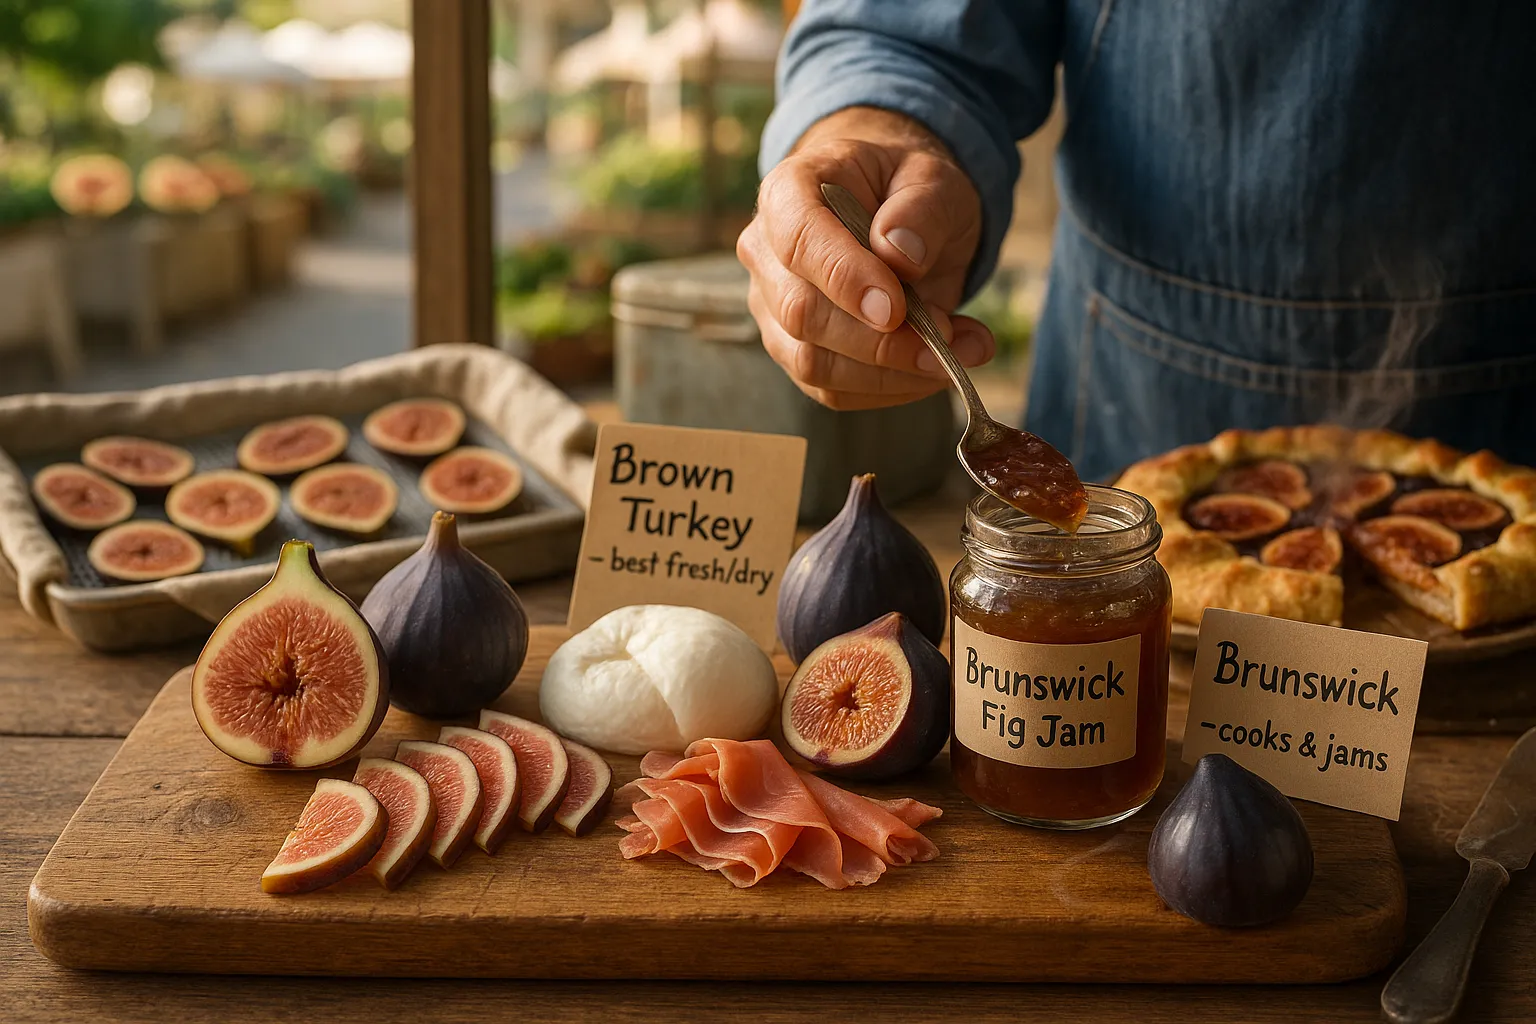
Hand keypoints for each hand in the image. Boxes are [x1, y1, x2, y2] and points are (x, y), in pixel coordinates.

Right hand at [737, 106, 993, 410]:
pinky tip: (937, 367)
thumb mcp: (932, 178)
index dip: (843, 279)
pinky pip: (835, 389)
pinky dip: (892, 388)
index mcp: (789, 192)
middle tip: (947, 340)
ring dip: (892, 373)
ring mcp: (773, 308)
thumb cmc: (907, 188)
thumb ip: (921, 210)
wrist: (898, 213)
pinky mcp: (796, 351)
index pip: (799, 241)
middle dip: (879, 341)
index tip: (896, 309)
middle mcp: (766, 253)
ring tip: (961, 352)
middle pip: (802, 313)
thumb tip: (901, 254)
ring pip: (814, 363)